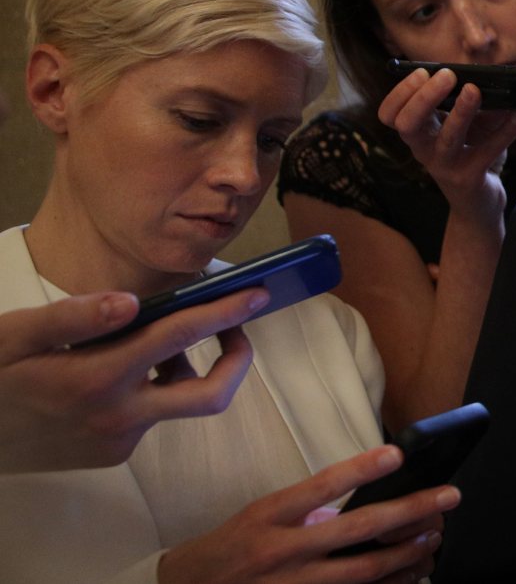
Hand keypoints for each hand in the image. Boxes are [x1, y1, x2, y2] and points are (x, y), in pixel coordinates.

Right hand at [0, 288, 266, 472]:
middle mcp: (117, 415)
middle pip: (209, 395)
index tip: (258, 293)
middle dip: (237, 358)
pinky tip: (119, 369)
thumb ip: (73, 315)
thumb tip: (130, 301)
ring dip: (183, 369)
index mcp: (97, 377)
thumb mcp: (15, 335)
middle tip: (235, 325)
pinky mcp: (112, 455)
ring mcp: (117, 440)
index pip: (180, 337)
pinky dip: (151, 390)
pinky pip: (150, 417)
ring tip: (155, 338)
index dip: (225, 312)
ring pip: (177, 403)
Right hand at [158, 445, 453, 583]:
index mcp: (270, 516)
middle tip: (448, 496)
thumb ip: (306, 509)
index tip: (397, 454)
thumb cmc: (229, 549)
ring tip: (435, 537)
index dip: (361, 469)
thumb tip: (361, 504)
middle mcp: (282, 551)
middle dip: (409, 511)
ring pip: (364, 571)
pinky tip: (411, 575)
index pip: (321, 486)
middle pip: (357, 529)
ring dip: (407, 553)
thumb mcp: (259, 517)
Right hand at [378, 67, 515, 221]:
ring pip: (446, 138)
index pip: (389, 114)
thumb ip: (474, 100)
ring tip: (474, 90)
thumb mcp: (469, 123)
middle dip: (424, 97)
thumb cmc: (469, 154)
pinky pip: (487, 152)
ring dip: (461, 112)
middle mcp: (424, 150)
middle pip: (406, 124)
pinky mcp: (469, 178)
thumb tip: (491, 76)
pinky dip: (505, 132)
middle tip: (448, 76)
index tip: (422, 72)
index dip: (400, 93)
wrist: (480, 202)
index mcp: (418, 133)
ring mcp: (445, 166)